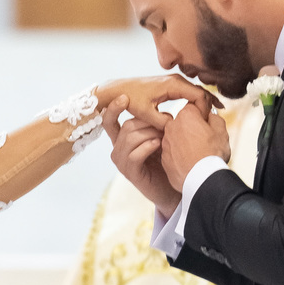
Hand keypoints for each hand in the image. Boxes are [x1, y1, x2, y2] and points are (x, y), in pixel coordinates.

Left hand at [95, 74, 217, 127]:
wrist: (120, 89)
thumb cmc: (131, 100)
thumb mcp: (146, 113)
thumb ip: (162, 121)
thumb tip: (176, 126)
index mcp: (172, 85)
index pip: (198, 96)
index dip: (204, 110)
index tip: (204, 123)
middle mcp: (176, 80)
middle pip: (201, 91)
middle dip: (210, 104)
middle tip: (218, 119)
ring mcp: (174, 81)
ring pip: (197, 91)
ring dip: (207, 101)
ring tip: (218, 112)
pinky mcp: (171, 85)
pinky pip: (190, 91)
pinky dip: (199, 99)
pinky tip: (204, 108)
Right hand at [101, 101, 179, 217]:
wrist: (174, 187)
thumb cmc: (168, 160)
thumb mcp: (159, 137)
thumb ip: (154, 124)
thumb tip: (160, 105)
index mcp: (121, 139)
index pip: (109, 121)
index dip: (113, 108)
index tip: (123, 97)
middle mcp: (117, 150)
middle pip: (126, 126)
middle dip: (147, 122)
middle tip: (167, 124)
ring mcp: (122, 162)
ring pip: (130, 138)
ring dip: (150, 133)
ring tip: (165, 137)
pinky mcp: (130, 173)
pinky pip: (135, 154)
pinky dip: (148, 147)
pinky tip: (160, 145)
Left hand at [161, 102, 230, 191]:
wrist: (202, 179)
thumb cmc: (212, 153)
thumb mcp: (221, 130)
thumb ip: (214, 117)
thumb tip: (210, 116)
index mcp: (186, 115)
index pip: (193, 107)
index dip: (202, 115)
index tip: (208, 124)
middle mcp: (171, 127)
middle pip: (183, 123)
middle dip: (192, 129)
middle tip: (204, 141)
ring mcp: (166, 143)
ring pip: (177, 138)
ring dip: (185, 142)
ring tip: (198, 154)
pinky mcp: (164, 159)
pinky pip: (173, 153)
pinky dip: (180, 156)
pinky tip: (190, 163)